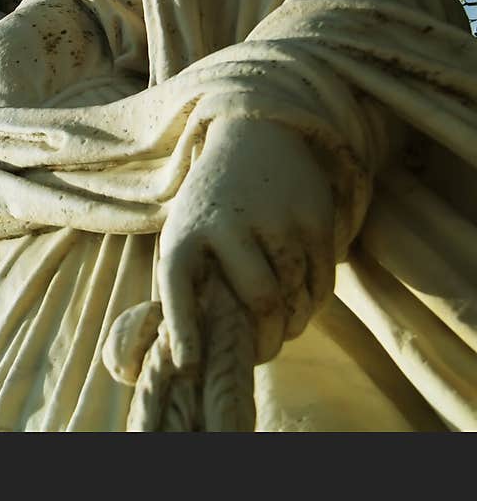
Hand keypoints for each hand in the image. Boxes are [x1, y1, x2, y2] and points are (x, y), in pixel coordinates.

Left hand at [158, 116, 334, 370]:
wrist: (251, 135)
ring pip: (296, 293)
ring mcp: (275, 218)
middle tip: (263, 352)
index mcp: (185, 233)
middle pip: (259, 300)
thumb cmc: (212, 203)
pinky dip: (315, 301)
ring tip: (283, 329)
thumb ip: (192, 281)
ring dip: (293, 323)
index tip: (191, 365)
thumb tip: (195, 353)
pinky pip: (323, 278)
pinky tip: (303, 304)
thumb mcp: (186, 231)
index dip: (184, 331)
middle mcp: (228, 225)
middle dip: (266, 339)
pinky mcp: (313, 214)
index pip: (177, 288)